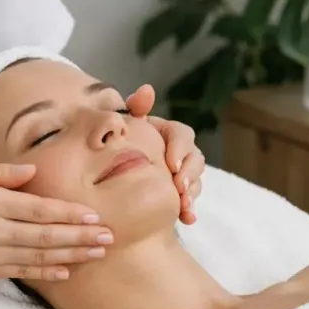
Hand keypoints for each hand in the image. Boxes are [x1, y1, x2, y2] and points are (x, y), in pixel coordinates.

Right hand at [0, 161, 113, 281]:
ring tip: (97, 253)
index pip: (38, 210)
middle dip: (80, 237)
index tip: (94, 215)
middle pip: (45, 236)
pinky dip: (46, 272)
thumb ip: (1, 172)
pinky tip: (68, 271)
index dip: (69, 214)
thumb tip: (34, 171)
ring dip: (71, 256)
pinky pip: (22, 272)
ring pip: (38, 257)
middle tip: (109, 237)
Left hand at [125, 84, 204, 224]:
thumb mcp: (126, 126)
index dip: (179, 148)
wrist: (113, 178)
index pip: (182, 134)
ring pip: (196, 179)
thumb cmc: (119, 145)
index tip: (171, 164)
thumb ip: (135, 108)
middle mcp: (179, 151)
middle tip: (179, 187)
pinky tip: (188, 219)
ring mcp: (182, 172)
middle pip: (195, 157)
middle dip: (190, 173)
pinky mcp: (180, 192)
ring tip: (184, 206)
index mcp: (167, 133)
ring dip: (192, 192)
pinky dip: (190, 209)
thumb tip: (147, 90)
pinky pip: (191, 199)